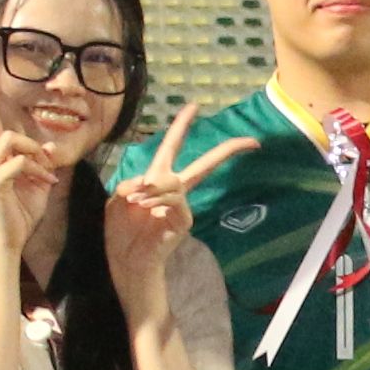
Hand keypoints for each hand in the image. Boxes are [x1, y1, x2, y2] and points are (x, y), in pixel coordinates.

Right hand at [0, 76, 71, 269]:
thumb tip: (47, 146)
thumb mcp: (38, 183)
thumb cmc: (20, 214)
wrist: (9, 242)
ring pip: (11, 138)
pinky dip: (37, 170)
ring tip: (45, 173)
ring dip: (34, 151)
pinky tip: (44, 184)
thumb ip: (41, 163)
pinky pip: (20, 161)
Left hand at [101, 99, 259, 304]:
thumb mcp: (117, 200)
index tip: (193, 106)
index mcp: (158, 181)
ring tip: (135, 201)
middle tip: (252, 142)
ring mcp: (182, 207)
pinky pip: (176, 201)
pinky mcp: (183, 222)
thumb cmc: (121, 233)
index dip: (181, 127)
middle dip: (227, 152)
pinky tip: (143, 205)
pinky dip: (158, 199)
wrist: (126, 263)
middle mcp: (175, 191)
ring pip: (175, 183)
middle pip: (205, 165)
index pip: (172, 148)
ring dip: (153, 188)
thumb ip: (130, 184)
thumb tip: (147, 181)